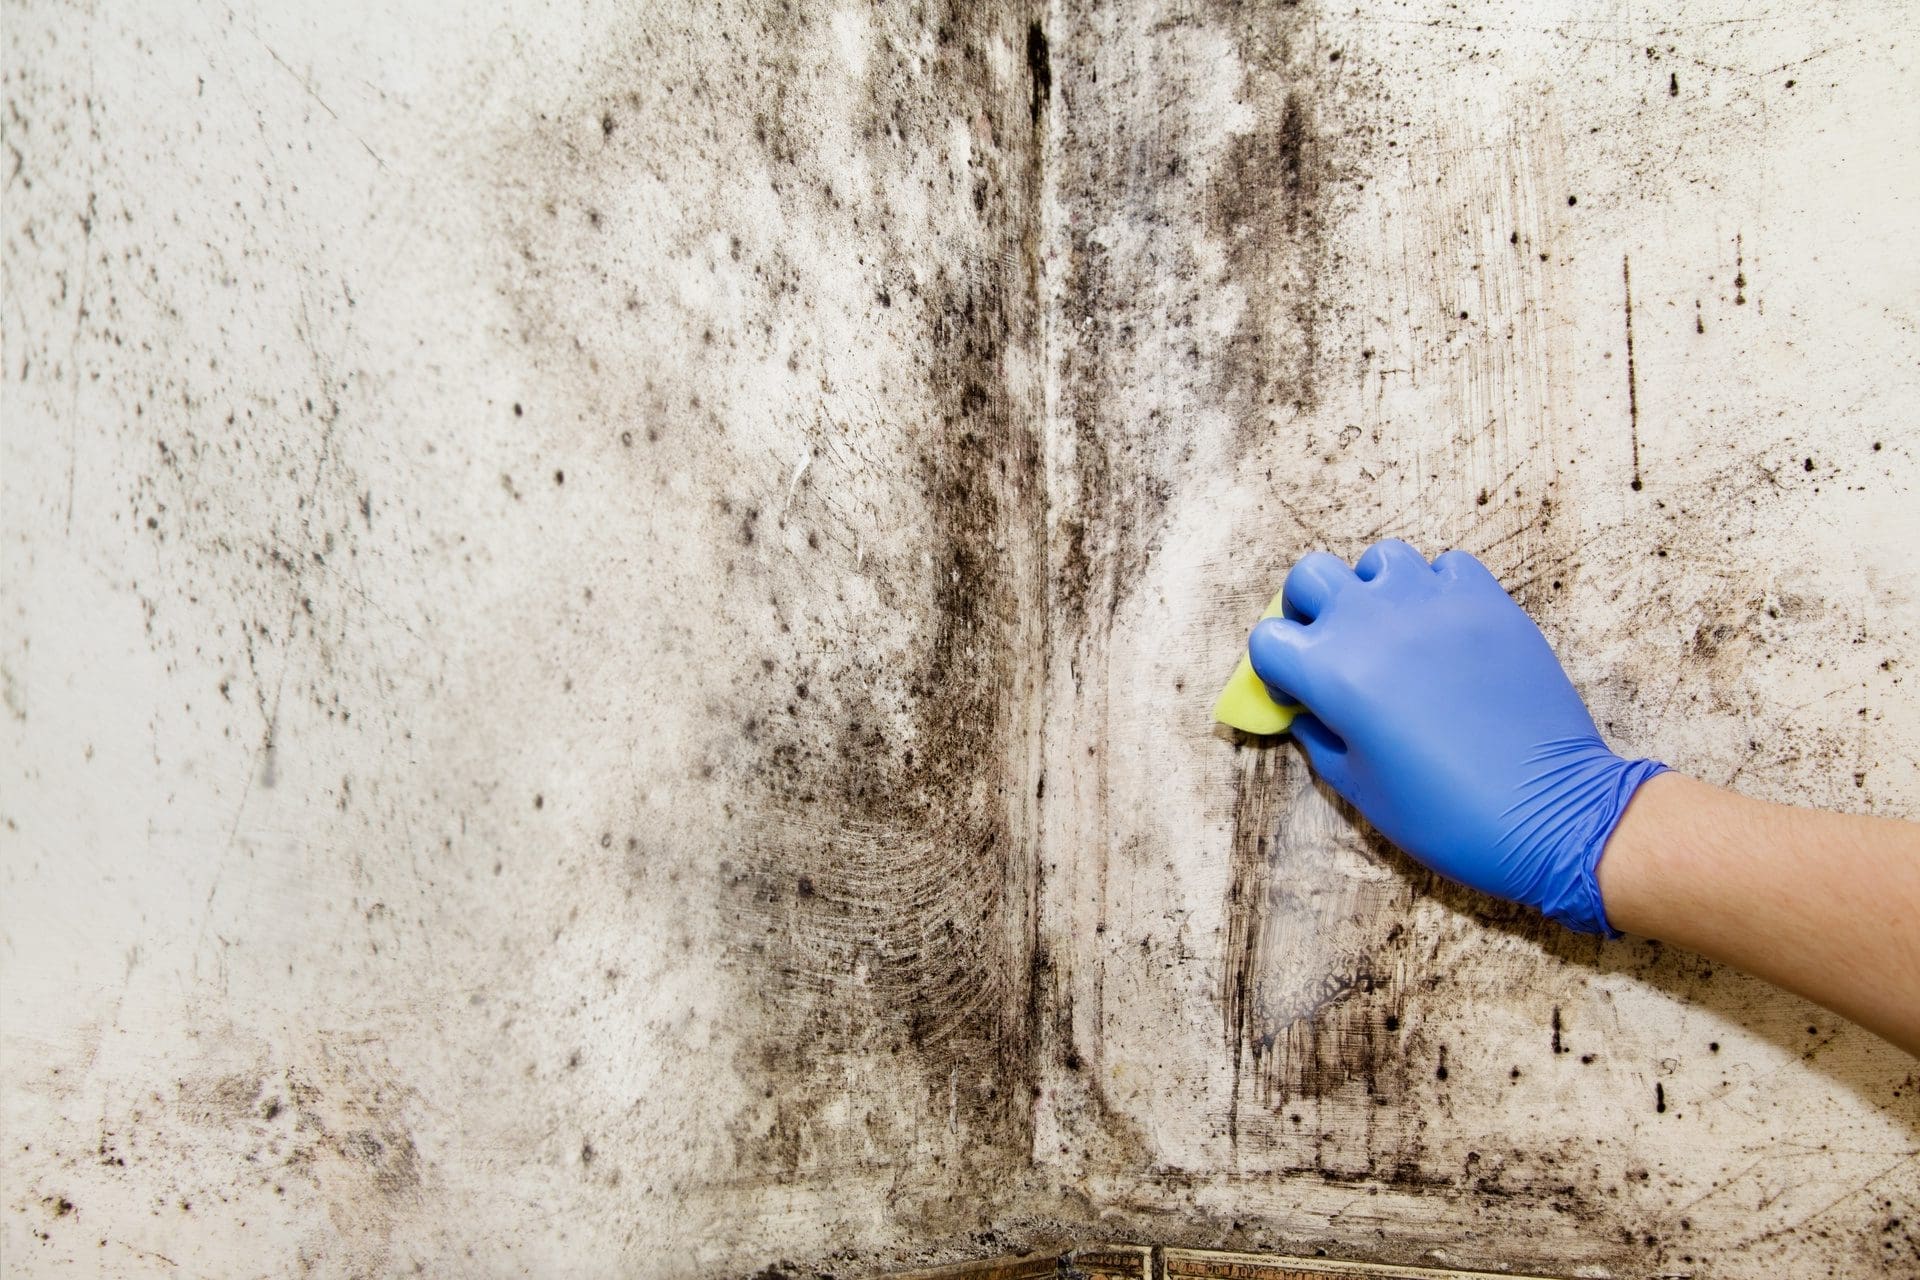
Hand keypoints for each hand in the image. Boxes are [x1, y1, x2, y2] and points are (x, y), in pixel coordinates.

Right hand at [1247, 540, 1665, 933]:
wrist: (1548, 811)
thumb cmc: (1445, 814)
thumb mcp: (1357, 788)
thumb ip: (1319, 736)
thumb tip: (1307, 710)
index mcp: (1331, 672)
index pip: (1267, 638)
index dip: (1276, 669)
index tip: (1301, 694)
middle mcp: (1373, 622)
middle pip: (1310, 575)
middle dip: (1309, 608)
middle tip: (1332, 646)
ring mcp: (1432, 602)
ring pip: (1380, 558)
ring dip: (1374, 590)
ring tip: (1394, 631)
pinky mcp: (1486, 600)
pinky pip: (1446, 566)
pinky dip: (1436, 589)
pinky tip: (1445, 630)